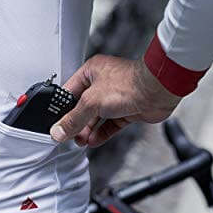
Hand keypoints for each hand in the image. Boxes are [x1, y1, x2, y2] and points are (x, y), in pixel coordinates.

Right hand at [50, 54, 181, 146]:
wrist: (157, 91)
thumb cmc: (129, 83)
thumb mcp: (92, 102)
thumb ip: (74, 118)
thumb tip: (59, 130)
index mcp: (91, 71)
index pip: (70, 91)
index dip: (61, 108)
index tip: (55, 124)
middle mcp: (103, 82)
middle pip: (83, 105)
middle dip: (76, 122)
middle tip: (67, 135)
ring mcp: (116, 96)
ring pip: (96, 116)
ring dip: (87, 130)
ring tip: (79, 141)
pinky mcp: (127, 109)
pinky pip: (110, 124)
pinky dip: (101, 133)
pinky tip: (93, 140)